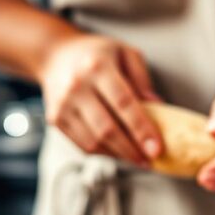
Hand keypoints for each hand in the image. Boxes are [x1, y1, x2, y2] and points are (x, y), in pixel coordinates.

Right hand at [39, 34, 162, 164]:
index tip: (157, 148)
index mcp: (97, 66)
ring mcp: (62, 105)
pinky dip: (103, 152)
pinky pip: (82, 145)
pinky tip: (117, 150)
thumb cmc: (97, 55)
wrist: (55, 55)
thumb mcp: (125, 53)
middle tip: (149, 161)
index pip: (123, 103)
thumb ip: (142, 79)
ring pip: (93, 142)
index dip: (141, 128)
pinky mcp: (55, 119)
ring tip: (135, 157)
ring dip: (118, 155)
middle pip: (107, 128)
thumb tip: (159, 107)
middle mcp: (77, 86)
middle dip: (131, 150)